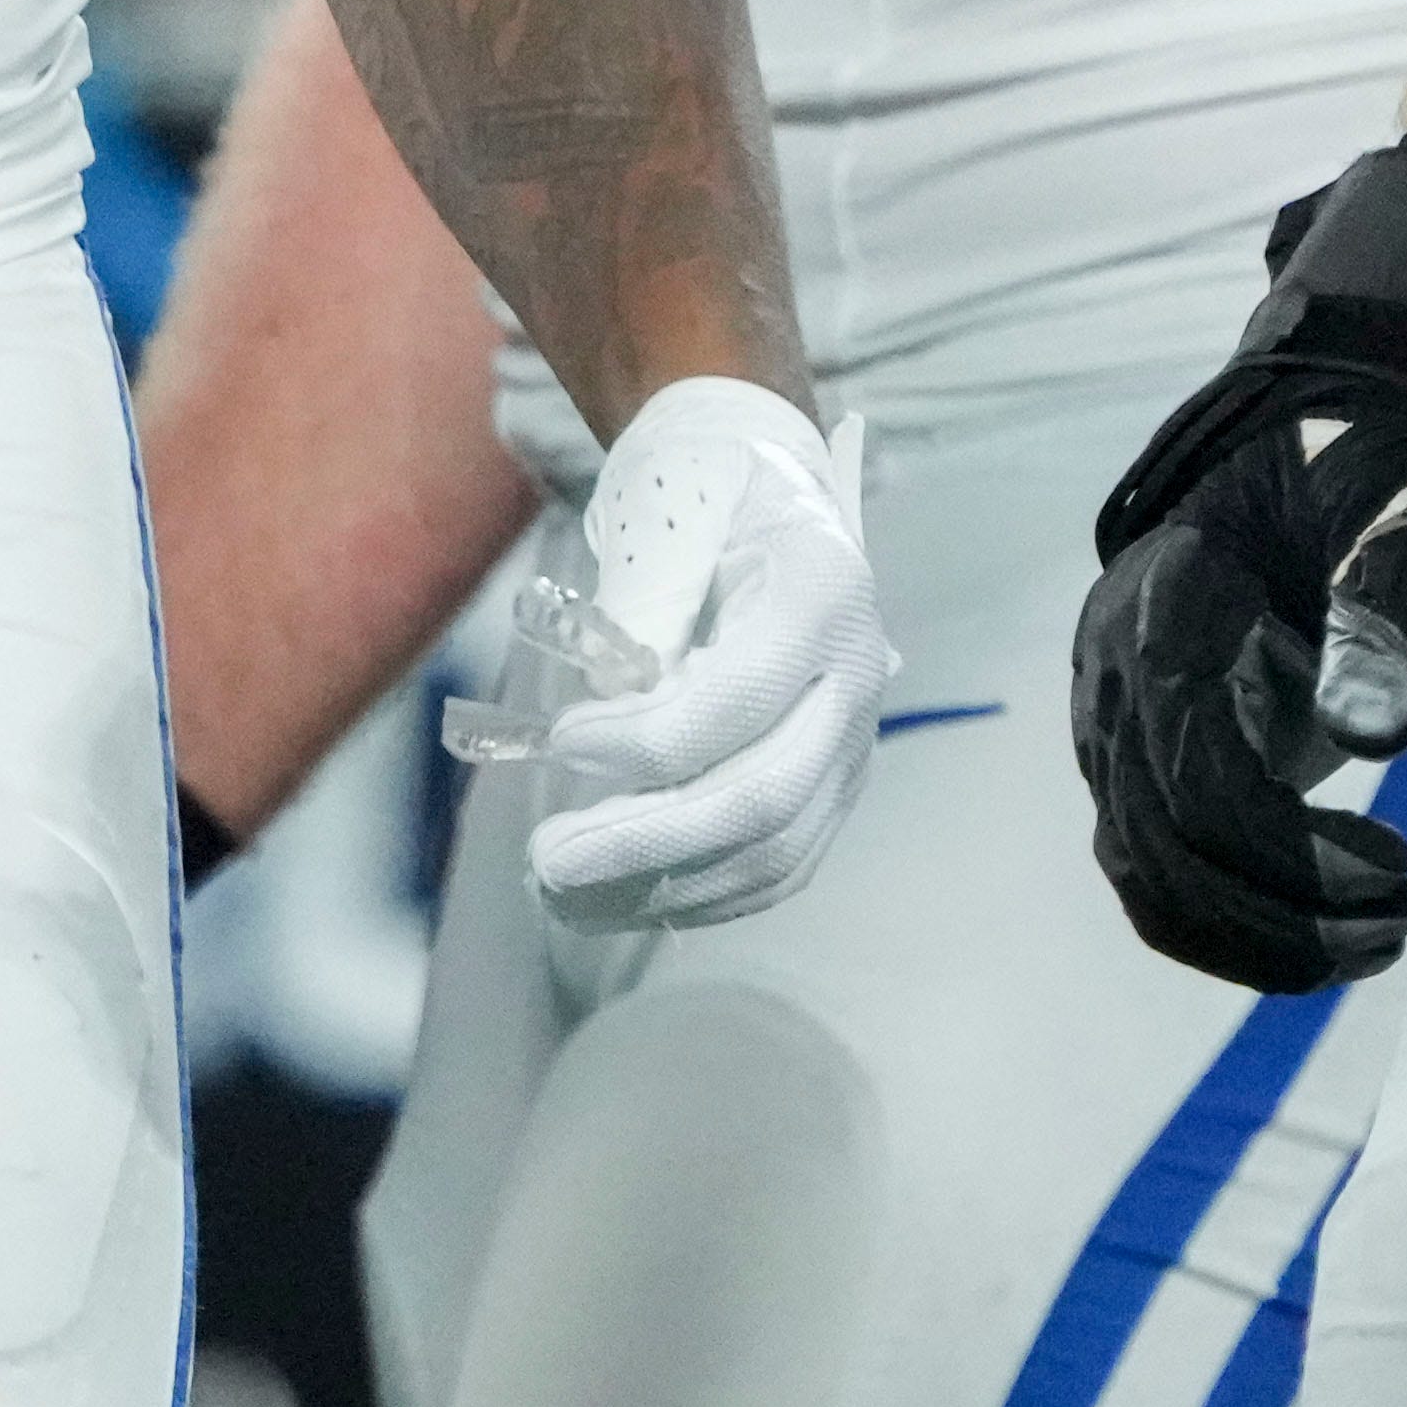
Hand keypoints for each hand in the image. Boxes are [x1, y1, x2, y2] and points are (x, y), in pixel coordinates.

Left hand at [501, 373, 887, 931]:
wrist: (777, 507)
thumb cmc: (710, 510)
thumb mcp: (674, 528)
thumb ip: (642, 617)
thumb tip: (598, 724)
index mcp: (821, 595)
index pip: (735, 699)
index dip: (643, 741)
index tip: (559, 743)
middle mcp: (857, 678)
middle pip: (762, 797)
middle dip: (646, 842)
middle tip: (548, 860)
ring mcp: (858, 742)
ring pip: (774, 849)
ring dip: (664, 885)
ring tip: (566, 895)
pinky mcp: (841, 786)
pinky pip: (783, 865)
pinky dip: (704, 894)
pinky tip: (628, 899)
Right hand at [1070, 119, 1406, 992]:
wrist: (1314, 458)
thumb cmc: (1358, 479)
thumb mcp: (1391, 515)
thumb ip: (1382, 610)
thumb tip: (1376, 734)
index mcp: (1164, 609)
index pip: (1186, 771)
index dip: (1285, 849)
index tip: (1396, 865)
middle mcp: (1117, 675)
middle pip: (1153, 844)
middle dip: (1277, 914)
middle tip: (1400, 919)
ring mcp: (1120, 721)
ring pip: (1143, 875)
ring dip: (1252, 936)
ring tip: (1374, 941)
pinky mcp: (1145, 759)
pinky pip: (1159, 873)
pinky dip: (1231, 927)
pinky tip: (1324, 934)